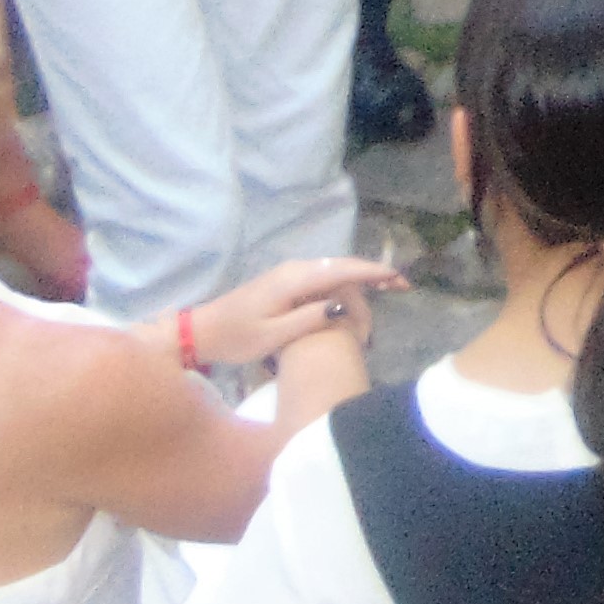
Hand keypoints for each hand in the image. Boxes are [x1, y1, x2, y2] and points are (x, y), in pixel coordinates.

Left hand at [184, 254, 402, 374]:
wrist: (201, 331)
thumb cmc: (235, 338)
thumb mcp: (272, 336)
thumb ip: (308, 319)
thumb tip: (342, 305)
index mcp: (294, 280)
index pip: (343, 270)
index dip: (374, 274)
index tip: (400, 280)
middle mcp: (294, 270)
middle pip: (343, 265)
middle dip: (374, 273)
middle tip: (402, 287)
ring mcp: (289, 274)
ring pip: (334, 270)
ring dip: (360, 278)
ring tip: (385, 291)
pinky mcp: (285, 283)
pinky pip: (323, 278)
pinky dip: (344, 283)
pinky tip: (353, 296)